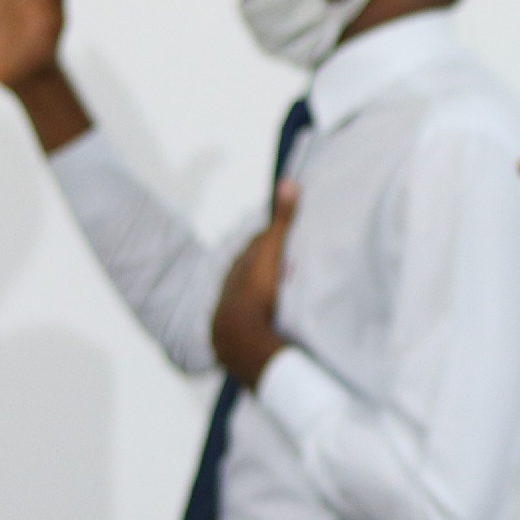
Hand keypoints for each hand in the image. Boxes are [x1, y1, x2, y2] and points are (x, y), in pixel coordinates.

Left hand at [211, 182, 296, 387]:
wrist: (241, 337)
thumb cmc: (258, 292)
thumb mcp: (272, 252)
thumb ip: (282, 221)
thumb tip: (288, 182)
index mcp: (241, 265)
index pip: (256, 247)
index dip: (270, 241)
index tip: (285, 239)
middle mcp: (232, 286)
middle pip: (251, 272)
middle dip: (266, 268)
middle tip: (288, 267)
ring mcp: (231, 311)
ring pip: (248, 298)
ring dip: (262, 296)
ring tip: (281, 297)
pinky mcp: (234, 335)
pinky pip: (249, 323)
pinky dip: (259, 319)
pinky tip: (267, 325)